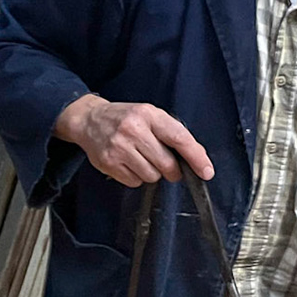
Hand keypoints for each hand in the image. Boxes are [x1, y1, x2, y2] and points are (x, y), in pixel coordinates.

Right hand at [55, 94, 213, 186]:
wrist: (90, 120)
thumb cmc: (126, 118)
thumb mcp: (150, 115)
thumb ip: (171, 133)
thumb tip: (196, 158)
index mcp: (148, 115)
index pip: (179, 138)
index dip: (196, 157)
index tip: (206, 171)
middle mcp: (133, 130)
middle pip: (167, 164)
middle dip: (173, 171)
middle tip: (168, 166)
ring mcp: (119, 147)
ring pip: (152, 176)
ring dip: (152, 173)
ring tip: (141, 158)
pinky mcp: (108, 162)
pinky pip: (135, 182)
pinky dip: (136, 177)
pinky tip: (128, 163)